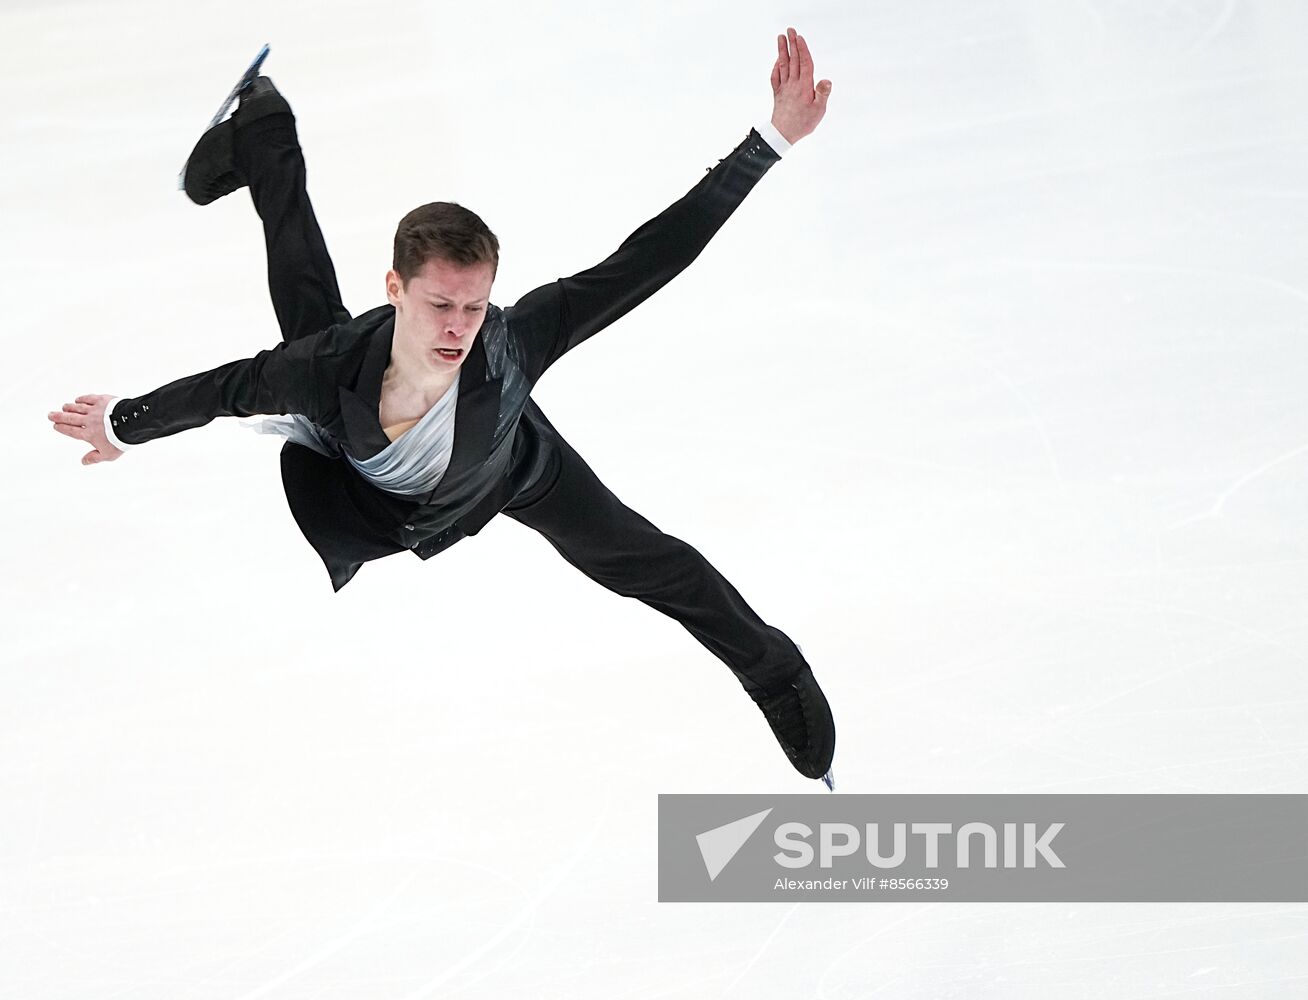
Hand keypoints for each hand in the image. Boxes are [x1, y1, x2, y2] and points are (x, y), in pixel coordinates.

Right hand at [48, 394, 123, 464]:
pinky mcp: (102, 400)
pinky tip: (78, 399)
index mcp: (89, 434)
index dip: (63, 428)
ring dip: (69, 407)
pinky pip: (89, 399)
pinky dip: (82, 399)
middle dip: (59, 417)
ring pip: (78, 408)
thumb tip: (83, 462)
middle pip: (70, 418)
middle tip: (50, 415)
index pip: (72, 431)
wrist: (132, 425)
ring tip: (63, 407)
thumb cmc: (121, 441)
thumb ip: (95, 458)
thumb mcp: (108, 455)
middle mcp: (89, 421)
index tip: (55, 426)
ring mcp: (95, 410)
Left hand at [770, 27, 831, 144]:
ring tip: (781, 38)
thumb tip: (826, 80)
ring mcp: (784, 88)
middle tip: (790, 30)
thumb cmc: (803, 123)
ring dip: (782, 51)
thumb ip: (822, 94)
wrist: (782, 135)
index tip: (800, 38)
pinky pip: (775, 77)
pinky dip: (776, 67)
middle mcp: (793, 84)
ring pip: (783, 65)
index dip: (803, 49)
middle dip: (792, 44)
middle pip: (793, 60)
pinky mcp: (778, 94)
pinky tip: (777, 61)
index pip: (805, 63)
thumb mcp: (818, 111)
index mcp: (804, 86)